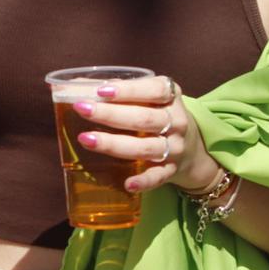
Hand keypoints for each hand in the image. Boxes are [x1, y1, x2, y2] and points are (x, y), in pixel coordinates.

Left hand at [69, 73, 220, 196]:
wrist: (193, 151)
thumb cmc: (159, 116)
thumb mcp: (149, 99)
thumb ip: (120, 91)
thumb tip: (75, 85)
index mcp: (171, 97)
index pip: (154, 90)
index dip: (128, 90)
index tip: (101, 91)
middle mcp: (177, 121)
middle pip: (144, 118)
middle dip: (110, 114)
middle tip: (82, 109)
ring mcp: (176, 148)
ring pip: (146, 147)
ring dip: (115, 144)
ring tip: (86, 139)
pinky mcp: (172, 170)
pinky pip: (158, 177)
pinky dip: (144, 181)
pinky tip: (128, 183)